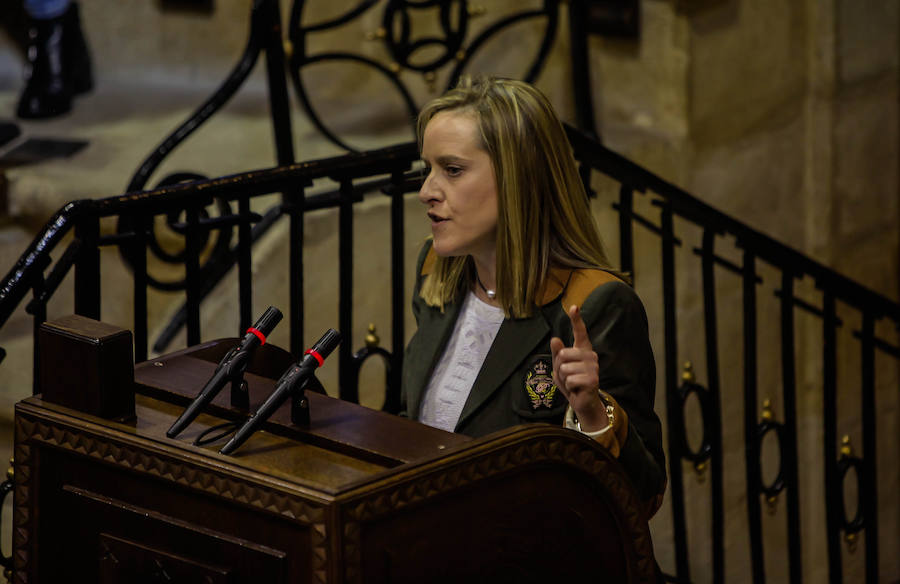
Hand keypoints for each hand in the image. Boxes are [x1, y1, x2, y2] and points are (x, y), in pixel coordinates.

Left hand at [550, 305, 607, 431]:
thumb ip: (557, 353)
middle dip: (559, 367)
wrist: (581, 402)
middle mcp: (590, 355)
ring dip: (563, 378)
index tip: (573, 307)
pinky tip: (576, 388)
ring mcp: (593, 367)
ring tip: (572, 382)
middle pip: (563, 354)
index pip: (580, 332)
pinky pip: (569, 379)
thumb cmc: (571, 381)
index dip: (576, 320)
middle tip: (567, 375)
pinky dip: (568, 386)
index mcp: (582, 349)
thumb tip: (555, 339)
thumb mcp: (559, 366)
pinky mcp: (593, 379)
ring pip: (565, 368)